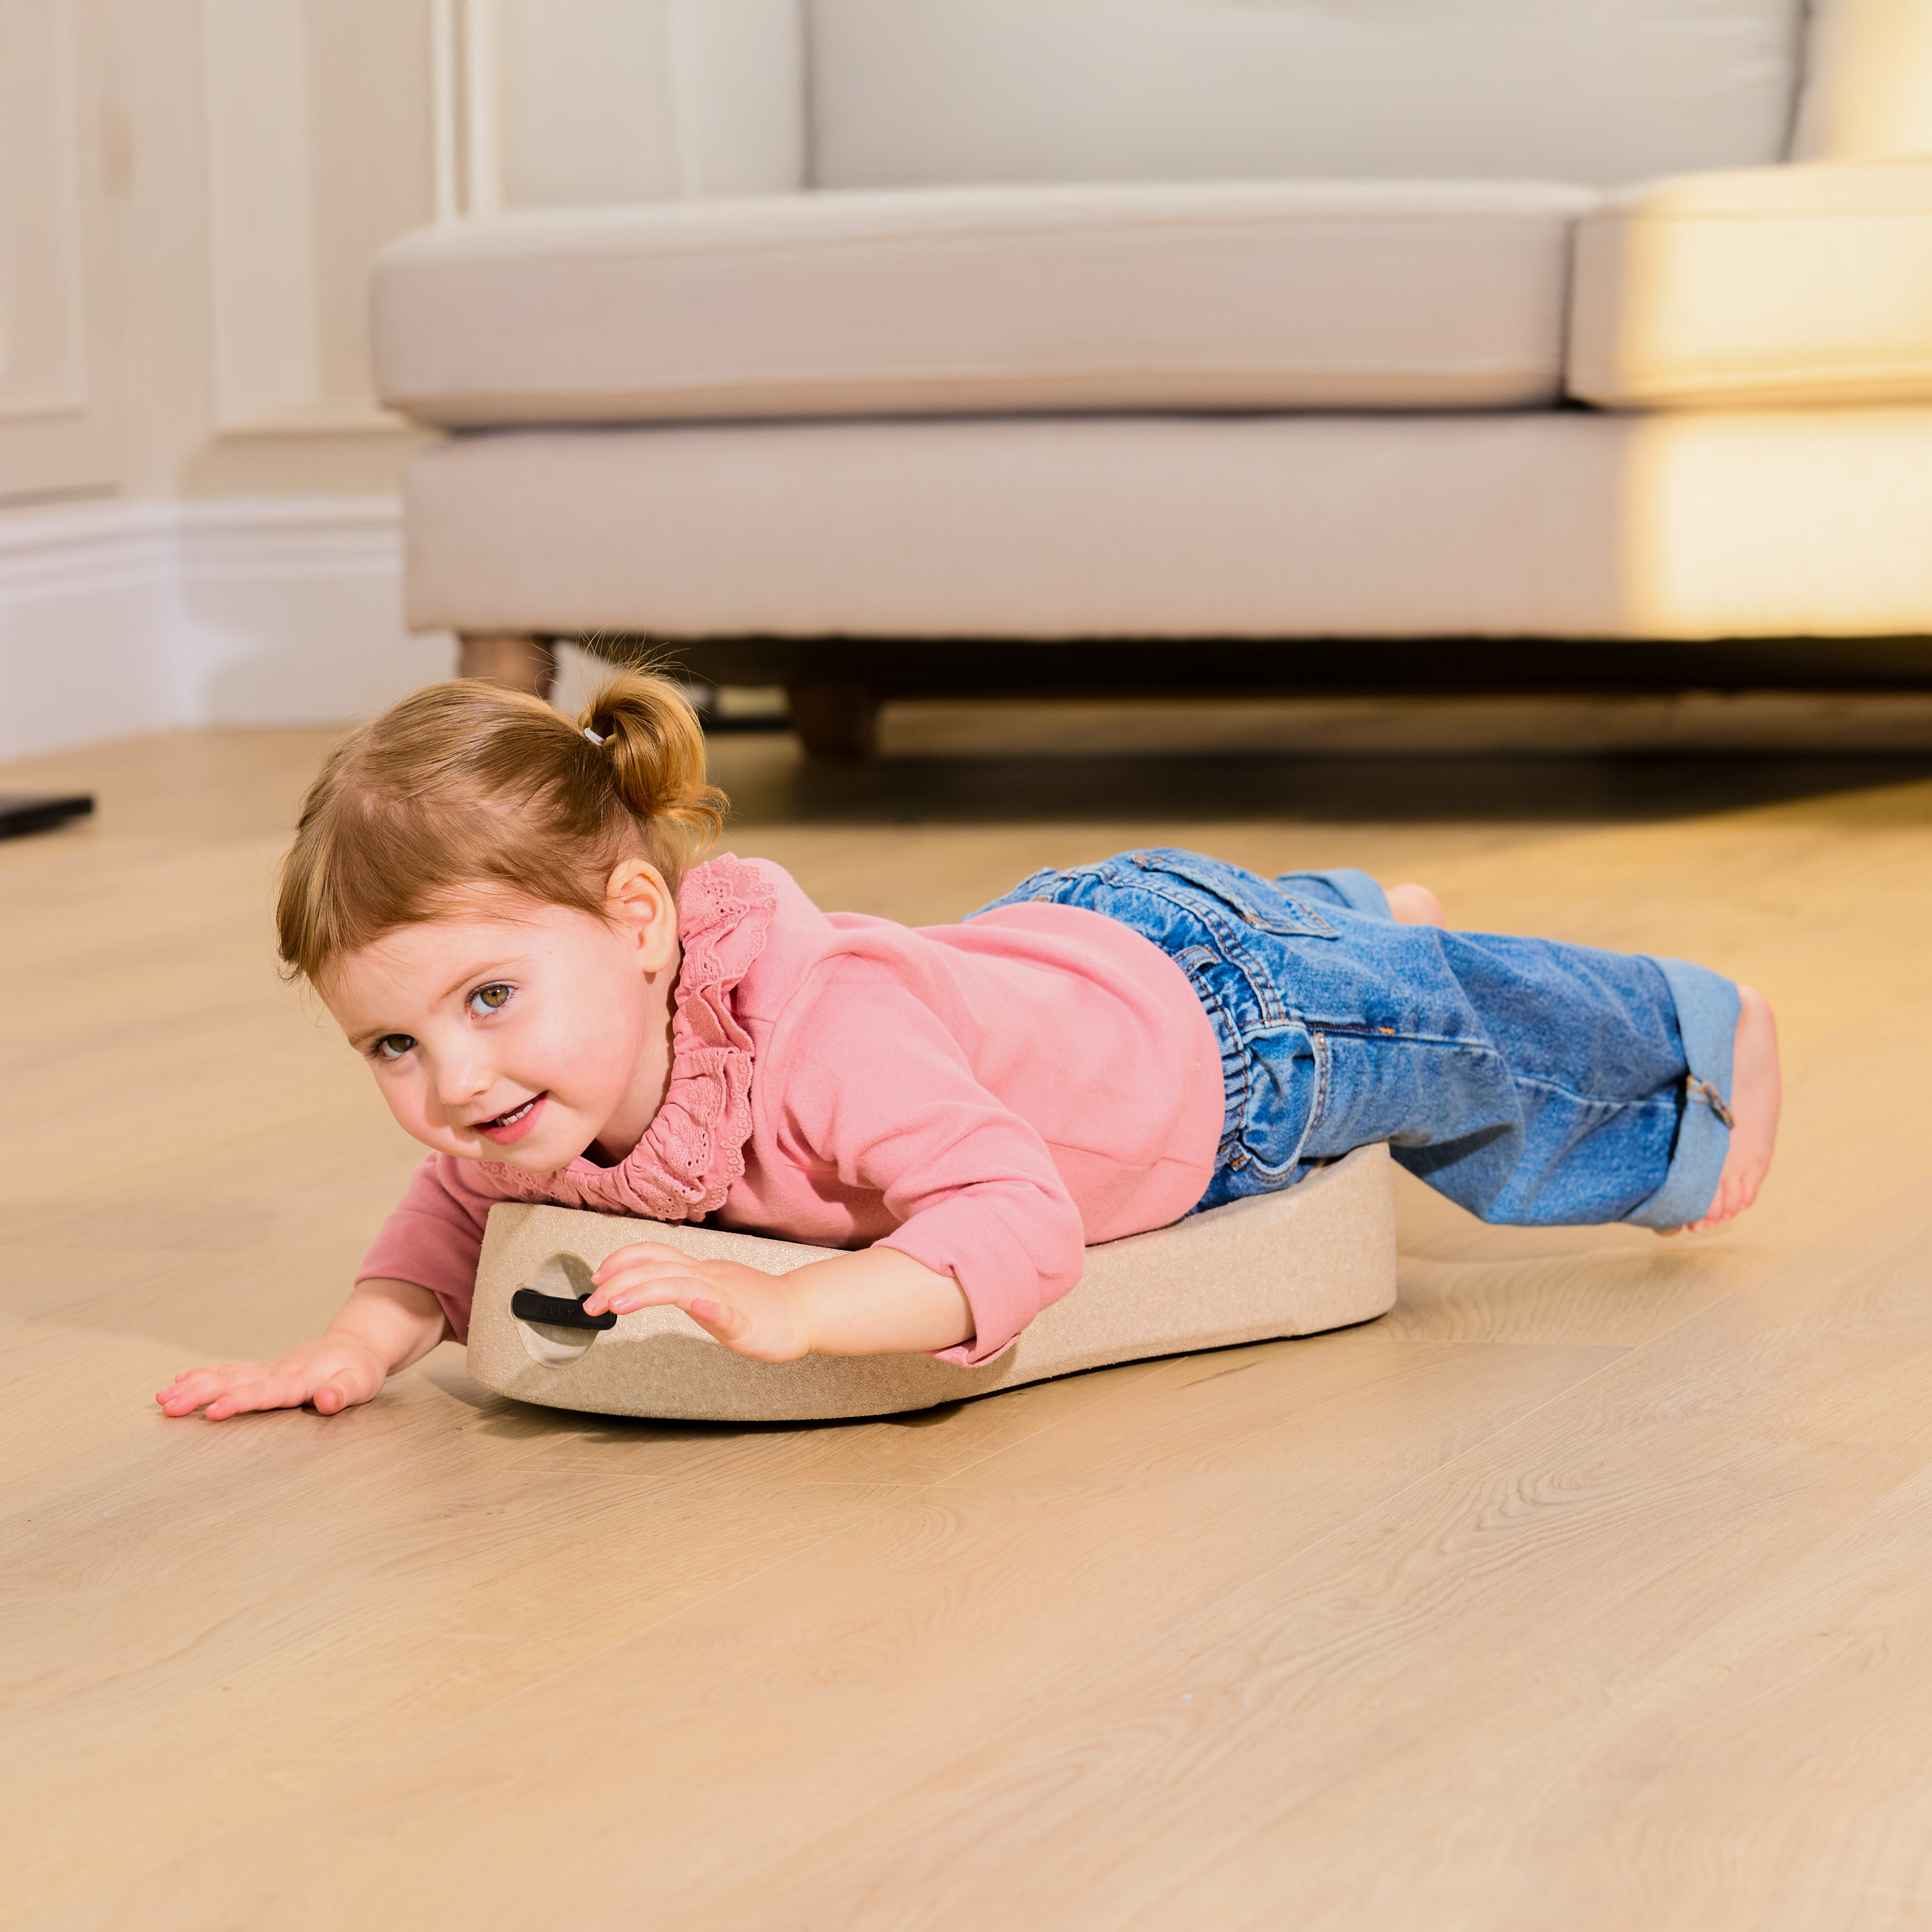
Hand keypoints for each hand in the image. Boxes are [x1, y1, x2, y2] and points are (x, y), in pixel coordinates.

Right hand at [156, 1332, 390, 1420]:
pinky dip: (203, 1375)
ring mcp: (267, 1369)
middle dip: (200, 1395)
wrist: (357, 1344)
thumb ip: (343, 1393)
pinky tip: (179, 1382)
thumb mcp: (361, 1383)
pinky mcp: (263, 1370)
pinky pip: (229, 1371)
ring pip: (224, 1376)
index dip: (238, 1402)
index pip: (263, 1393)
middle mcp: (276, 1372)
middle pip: (232, 1383)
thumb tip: (326, 1402)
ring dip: (193, 1386)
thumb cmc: (360, 1369)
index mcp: (298, 1380)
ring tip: (162, 1398)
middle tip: (168, 1407)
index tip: (212, 1413)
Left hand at [584, 1244, 812, 1360]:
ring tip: (619, 1304)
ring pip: (682, 1286)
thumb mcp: (710, 1288)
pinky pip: (728, 1313)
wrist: (800, 1311)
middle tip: (591, 1302)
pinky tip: (700, 1309)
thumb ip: (681, 1283)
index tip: (597, 1276)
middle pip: (658, 1268)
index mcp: (699, 1273)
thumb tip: (645, 1282)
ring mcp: (726, 1299)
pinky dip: (712, 1309)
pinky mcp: (746, 1323)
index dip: (622, 1260)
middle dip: (619, 1282)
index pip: (654, 1255)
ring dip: (647, 1292)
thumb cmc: (757, 1304)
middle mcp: (708, 1279)